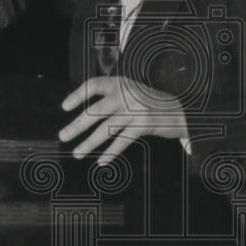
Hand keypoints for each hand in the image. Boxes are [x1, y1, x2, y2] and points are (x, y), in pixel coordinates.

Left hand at [59, 76, 188, 164]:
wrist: (182, 109)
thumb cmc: (151, 103)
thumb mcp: (131, 92)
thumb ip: (113, 98)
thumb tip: (87, 113)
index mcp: (121, 83)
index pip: (94, 85)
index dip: (78, 95)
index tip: (65, 107)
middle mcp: (127, 94)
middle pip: (96, 111)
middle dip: (77, 125)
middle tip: (63, 136)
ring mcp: (135, 109)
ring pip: (106, 128)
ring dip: (89, 142)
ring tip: (77, 153)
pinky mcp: (144, 124)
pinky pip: (123, 140)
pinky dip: (111, 152)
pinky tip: (101, 161)